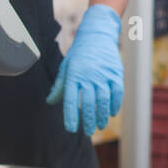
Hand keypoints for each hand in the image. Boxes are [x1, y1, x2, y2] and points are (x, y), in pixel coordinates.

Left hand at [46, 4, 123, 135]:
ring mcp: (103, 75)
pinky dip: (115, 104)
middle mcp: (88, 77)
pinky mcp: (116, 73)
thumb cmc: (78, 55)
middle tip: (88, 132)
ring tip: (99, 126)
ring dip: (102, 115)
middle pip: (89, 103)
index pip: (70, 100)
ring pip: (104, 100)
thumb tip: (50, 102)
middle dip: (88, 120)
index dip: (70, 116)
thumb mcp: (65, 68)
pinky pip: (117, 92)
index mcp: (73, 76)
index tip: (71, 129)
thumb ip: (59, 86)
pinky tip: (111, 113)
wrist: (96, 36)